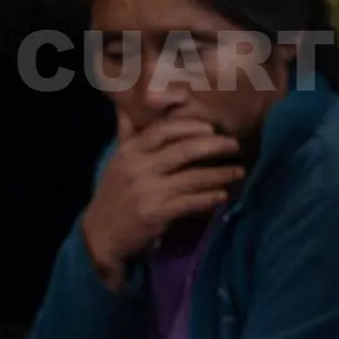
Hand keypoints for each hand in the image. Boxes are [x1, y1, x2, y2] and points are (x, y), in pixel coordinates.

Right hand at [81, 114, 244, 289]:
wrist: (100, 235)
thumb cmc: (114, 193)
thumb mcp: (117, 160)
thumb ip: (127, 133)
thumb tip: (126, 104)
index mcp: (130, 151)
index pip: (163, 130)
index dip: (190, 126)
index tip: (211, 127)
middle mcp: (138, 168)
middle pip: (184, 150)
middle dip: (215, 145)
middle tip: (235, 144)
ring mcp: (147, 191)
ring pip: (192, 177)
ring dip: (220, 174)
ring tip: (239, 171)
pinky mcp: (155, 213)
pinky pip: (190, 202)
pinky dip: (209, 198)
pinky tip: (223, 195)